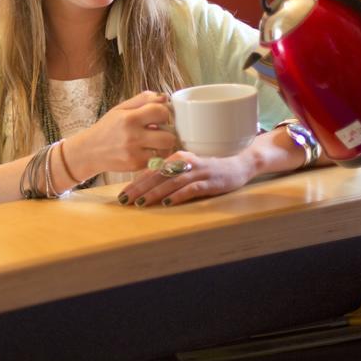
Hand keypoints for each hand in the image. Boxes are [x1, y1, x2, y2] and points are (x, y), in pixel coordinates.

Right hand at [63, 91, 175, 177]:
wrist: (90, 150)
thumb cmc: (108, 127)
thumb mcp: (121, 109)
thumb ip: (143, 99)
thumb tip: (164, 97)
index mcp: (129, 118)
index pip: (160, 112)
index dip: (163, 113)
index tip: (158, 116)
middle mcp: (132, 136)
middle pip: (169, 136)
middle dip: (167, 132)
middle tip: (159, 131)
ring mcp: (134, 153)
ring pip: (166, 150)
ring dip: (164, 145)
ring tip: (155, 142)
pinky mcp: (135, 165)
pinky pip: (157, 160)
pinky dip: (156, 155)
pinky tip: (147, 150)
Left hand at [116, 150, 254, 206]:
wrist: (239, 164)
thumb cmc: (207, 169)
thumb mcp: (186, 168)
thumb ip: (168, 174)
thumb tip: (143, 184)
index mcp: (176, 157)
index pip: (151, 171)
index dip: (135, 182)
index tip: (121, 194)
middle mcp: (185, 162)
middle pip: (157, 176)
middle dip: (139, 188)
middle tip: (124, 200)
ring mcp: (198, 172)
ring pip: (171, 182)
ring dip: (154, 193)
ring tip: (140, 203)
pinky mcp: (210, 182)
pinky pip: (191, 189)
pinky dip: (178, 196)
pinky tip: (167, 203)